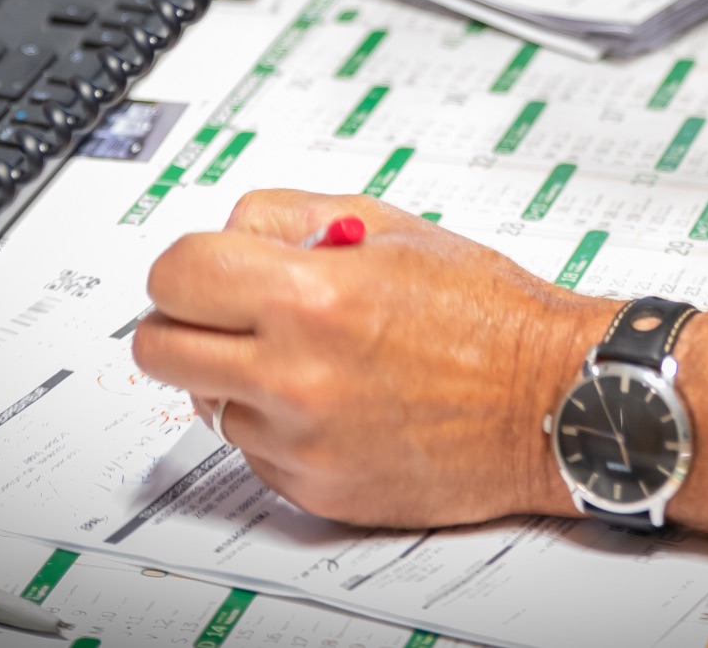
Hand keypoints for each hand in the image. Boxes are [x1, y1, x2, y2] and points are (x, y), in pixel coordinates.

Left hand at [132, 190, 616, 526]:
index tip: (205, 270)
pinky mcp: (316, 489)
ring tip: (309, 357)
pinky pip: (254, 450)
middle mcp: (296, 375)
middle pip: (158, 348)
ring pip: (205, 401)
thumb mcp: (390, 226)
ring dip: (238, 375)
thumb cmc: (487, 315)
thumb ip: (292, 218)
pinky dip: (279, 424)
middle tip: (227, 313)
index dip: (186, 266)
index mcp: (311, 298)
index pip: (175, 275)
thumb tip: (230, 232)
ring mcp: (301, 441)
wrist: (549, 402)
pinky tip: (336, 401)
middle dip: (184, 320)